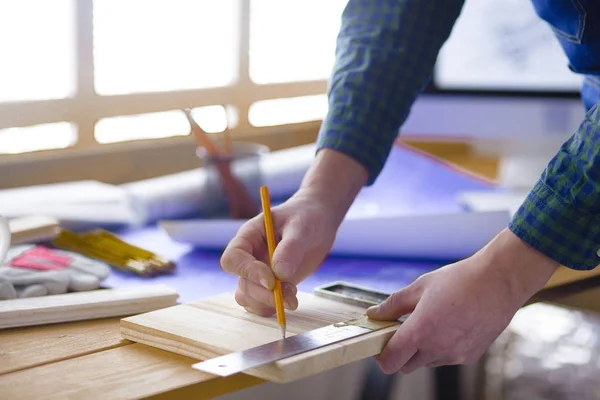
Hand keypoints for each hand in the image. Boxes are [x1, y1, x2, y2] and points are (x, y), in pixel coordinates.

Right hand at [220, 149, 368, 316]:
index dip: (248, 272)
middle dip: (265, 293)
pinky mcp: (270, 285)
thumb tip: (280, 274)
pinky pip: (261, 304)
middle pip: (243, 283)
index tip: (272, 280)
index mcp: (248, 237)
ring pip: (249, 298)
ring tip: (293, 296)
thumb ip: (290, 247)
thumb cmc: (306, 216)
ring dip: (269, 303)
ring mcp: (258, 273)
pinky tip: (291, 299)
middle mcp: (249, 257)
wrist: (318, 222)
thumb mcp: (301, 226)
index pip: (233, 259)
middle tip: (291, 293)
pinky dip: (274, 308)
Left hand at [366, 228, 558, 373]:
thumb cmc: (459, 280)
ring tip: (431, 322)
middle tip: (403, 329)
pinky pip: (447, 358)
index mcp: (421, 332)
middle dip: (400, 352)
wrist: (499, 281)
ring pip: (427, 362)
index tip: (381, 342)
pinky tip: (450, 325)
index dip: (381, 355)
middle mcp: (437, 349)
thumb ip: (393, 305)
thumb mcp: (419, 287)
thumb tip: (374, 314)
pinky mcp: (470, 357)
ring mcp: (455, 356)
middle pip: (406, 366)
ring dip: (422, 350)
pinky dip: (442, 348)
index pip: (390, 361)